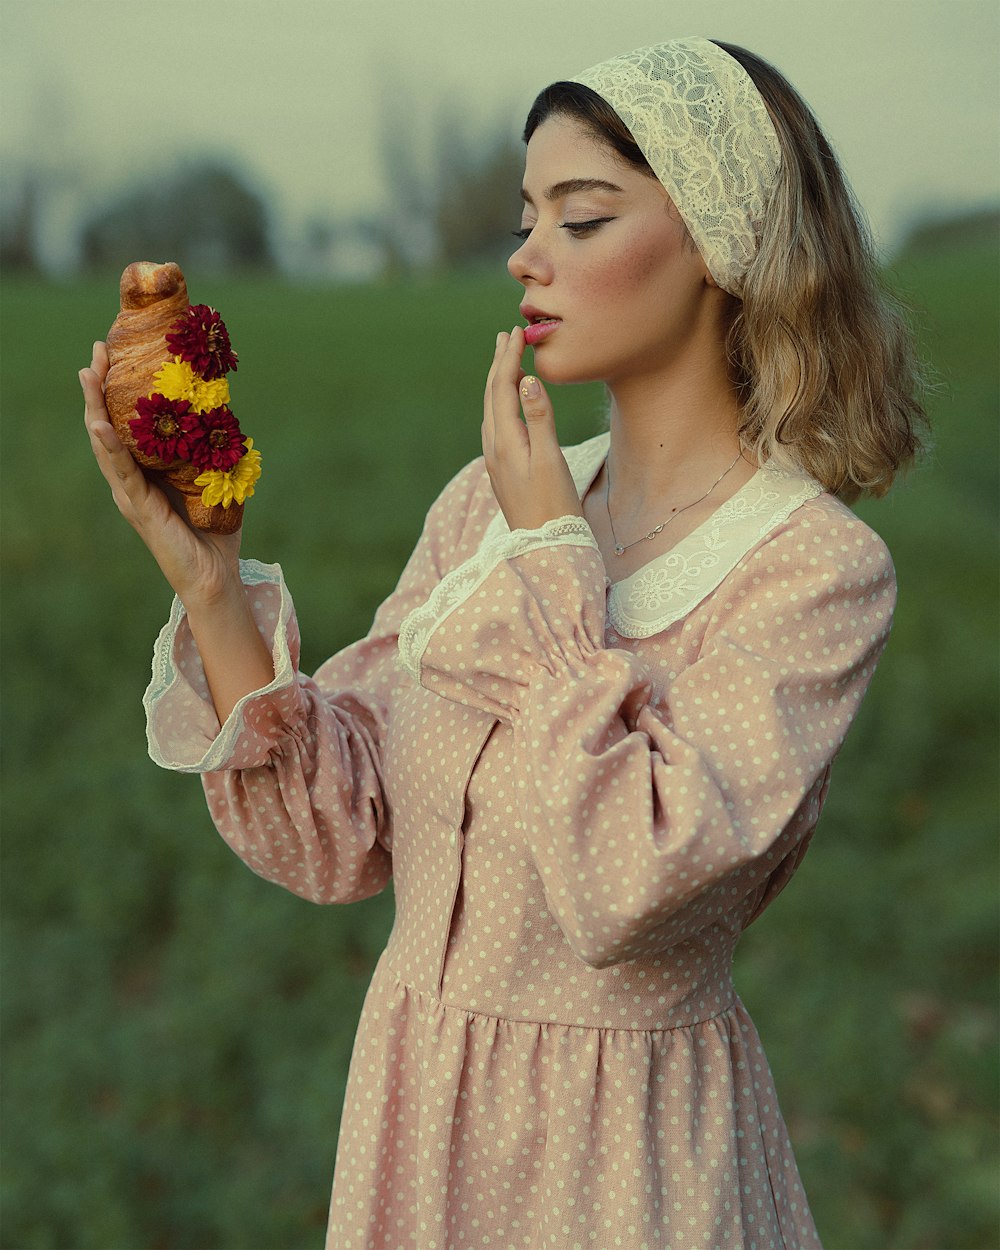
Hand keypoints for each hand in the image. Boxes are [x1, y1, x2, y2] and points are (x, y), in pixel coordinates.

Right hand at [81, 340, 242, 608]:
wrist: (217, 576)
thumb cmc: (216, 531)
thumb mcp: (213, 480)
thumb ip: (210, 451)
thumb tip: (225, 412)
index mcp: (145, 472)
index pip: (124, 424)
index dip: (116, 390)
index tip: (114, 354)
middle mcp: (131, 481)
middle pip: (107, 426)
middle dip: (99, 387)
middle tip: (97, 350)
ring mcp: (131, 495)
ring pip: (106, 444)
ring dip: (95, 407)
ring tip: (88, 375)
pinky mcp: (140, 509)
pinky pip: (122, 473)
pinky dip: (110, 446)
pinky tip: (100, 424)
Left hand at [481, 326, 582, 530]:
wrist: (546, 548)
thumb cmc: (554, 506)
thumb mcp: (550, 460)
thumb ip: (539, 419)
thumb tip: (528, 381)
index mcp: (504, 442)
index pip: (503, 389)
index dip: (510, 358)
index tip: (516, 332)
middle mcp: (494, 449)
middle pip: (492, 397)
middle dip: (499, 364)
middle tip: (506, 336)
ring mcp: (497, 462)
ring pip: (493, 411)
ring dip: (499, 383)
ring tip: (506, 361)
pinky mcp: (504, 472)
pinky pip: (497, 426)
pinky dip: (502, 404)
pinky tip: (509, 405)